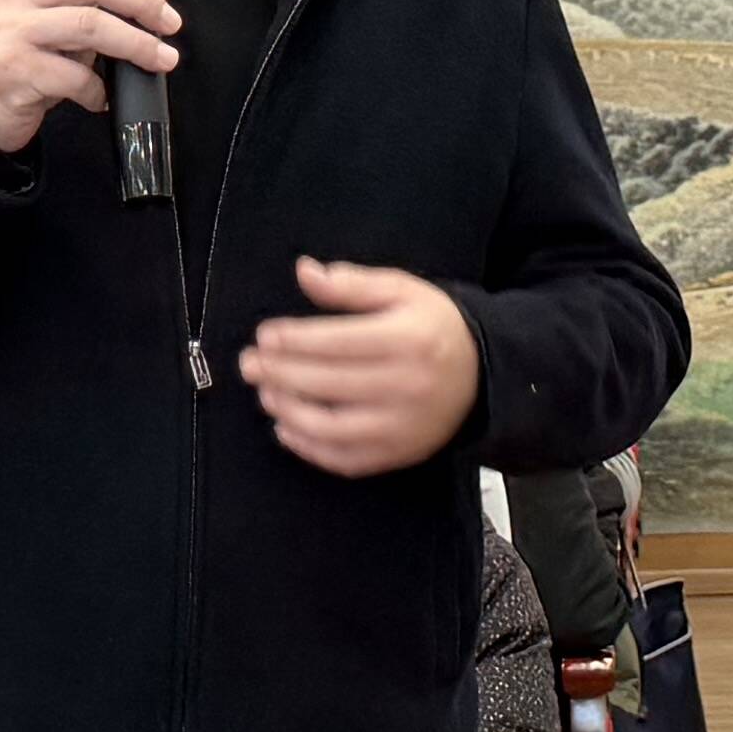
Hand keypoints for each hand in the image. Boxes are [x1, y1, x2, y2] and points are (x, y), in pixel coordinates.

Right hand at [0, 0, 180, 155]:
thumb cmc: (22, 52)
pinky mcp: (17, 69)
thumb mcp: (51, 15)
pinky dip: (98, 89)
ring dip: (135, 44)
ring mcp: (15, 31)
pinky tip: (104, 97)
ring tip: (162, 59)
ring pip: (88, 25)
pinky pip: (73, 76)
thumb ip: (94, 0)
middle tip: (170, 21)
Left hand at [242, 257, 481, 478]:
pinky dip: (308, 448)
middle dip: (280, 373)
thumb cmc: (434, 327)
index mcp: (408, 339)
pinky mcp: (398, 454)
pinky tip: (285, 427)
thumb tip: (304, 271)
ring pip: (330, 427)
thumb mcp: (402, 291)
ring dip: (288, 410)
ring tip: (265, 392)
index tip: (264, 335)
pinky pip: (344, 459)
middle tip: (249, 363)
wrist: (483, 375)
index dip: (294, 340)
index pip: (338, 342)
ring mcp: (402, 426)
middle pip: (328, 383)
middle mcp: (407, 386)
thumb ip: (352, 284)